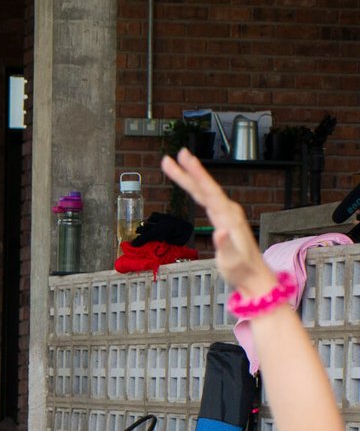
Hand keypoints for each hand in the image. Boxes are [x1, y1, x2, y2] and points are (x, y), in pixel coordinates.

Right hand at [160, 149, 276, 296]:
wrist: (253, 275)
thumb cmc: (241, 269)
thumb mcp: (231, 261)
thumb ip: (225, 245)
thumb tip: (219, 231)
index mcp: (228, 218)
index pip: (210, 191)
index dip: (197, 174)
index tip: (186, 160)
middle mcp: (229, 211)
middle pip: (205, 187)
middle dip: (190, 171)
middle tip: (176, 155)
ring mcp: (227, 214)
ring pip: (205, 191)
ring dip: (191, 177)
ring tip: (177, 164)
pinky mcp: (224, 219)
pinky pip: (207, 199)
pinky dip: (197, 189)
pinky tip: (191, 184)